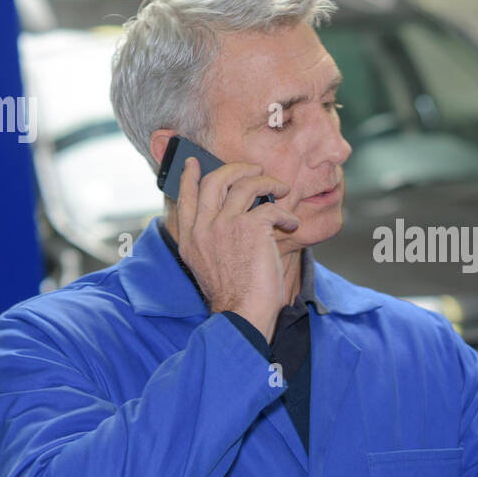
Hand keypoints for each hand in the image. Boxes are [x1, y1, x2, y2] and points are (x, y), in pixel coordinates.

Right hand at [173, 156, 298, 341]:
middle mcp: (203, 228)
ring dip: (268, 183)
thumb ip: (210, 239)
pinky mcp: (250, 228)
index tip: (194, 162)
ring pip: (246, 185)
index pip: (185, 197)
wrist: (242, 314)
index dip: (189, 176)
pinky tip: (292, 223)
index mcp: (190, 238)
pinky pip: (271, 207)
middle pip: (215, 180)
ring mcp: (225, 225)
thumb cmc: (233, 295)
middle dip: (238, 168)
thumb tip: (228, 215)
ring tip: (282, 189)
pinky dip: (286, 214)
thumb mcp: (207, 265)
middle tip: (254, 169)